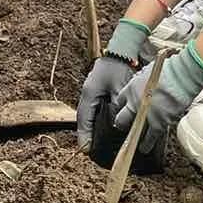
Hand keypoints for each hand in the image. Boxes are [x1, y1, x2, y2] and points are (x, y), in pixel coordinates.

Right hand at [75, 17, 149, 148]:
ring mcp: (90, 92)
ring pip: (87, 114)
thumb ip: (117, 105)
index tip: (85, 149)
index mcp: (89, 93)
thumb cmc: (119, 68)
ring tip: (93, 143)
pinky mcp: (96, 92)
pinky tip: (101, 128)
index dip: (84, 135)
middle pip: (82, 118)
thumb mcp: (119, 87)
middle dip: (85, 134)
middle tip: (88, 150)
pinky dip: (94, 119)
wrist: (120, 52)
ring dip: (89, 127)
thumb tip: (117, 123)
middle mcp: (87, 94)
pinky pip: (92, 109)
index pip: (84, 118)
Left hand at [111, 42, 202, 155]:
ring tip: (132, 140)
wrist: (181, 75)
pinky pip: (150, 137)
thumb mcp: (148, 72)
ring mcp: (145, 114)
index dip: (121, 106)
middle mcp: (135, 102)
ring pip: (133, 130)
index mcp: (131, 88)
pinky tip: (144, 148)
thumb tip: (144, 85)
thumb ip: (143, 82)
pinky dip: (147, 143)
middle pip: (122, 118)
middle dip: (121, 123)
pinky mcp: (158, 122)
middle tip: (123, 126)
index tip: (122, 109)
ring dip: (133, 135)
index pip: (119, 101)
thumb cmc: (168, 69)